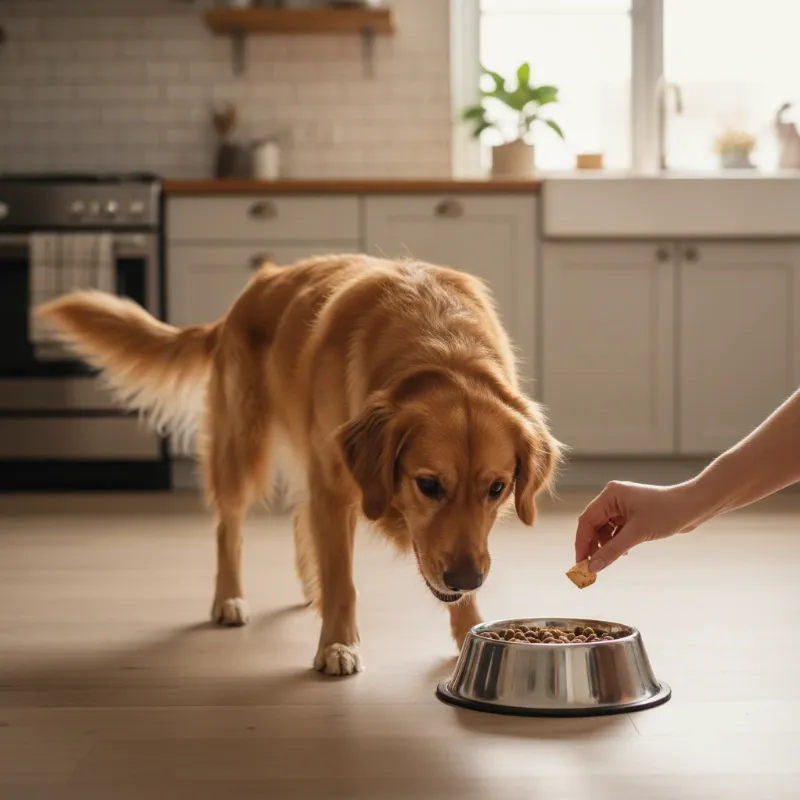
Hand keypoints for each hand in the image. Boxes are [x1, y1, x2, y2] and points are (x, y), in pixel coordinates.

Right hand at [575, 481, 701, 572]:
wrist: (694, 506)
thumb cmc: (667, 512)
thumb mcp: (637, 534)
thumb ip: (613, 550)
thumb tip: (593, 567)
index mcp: (610, 495)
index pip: (587, 520)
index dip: (582, 542)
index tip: (580, 562)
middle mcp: (613, 498)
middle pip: (593, 525)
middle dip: (592, 546)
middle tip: (591, 567)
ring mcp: (622, 506)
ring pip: (604, 530)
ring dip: (606, 546)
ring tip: (611, 559)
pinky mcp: (631, 514)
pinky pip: (616, 531)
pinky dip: (616, 543)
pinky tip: (624, 552)